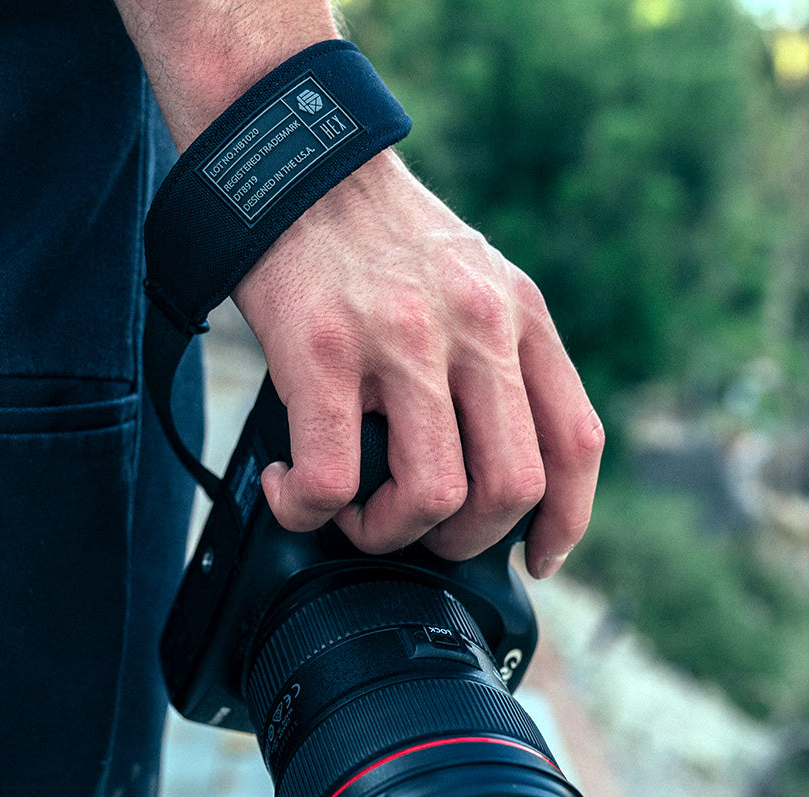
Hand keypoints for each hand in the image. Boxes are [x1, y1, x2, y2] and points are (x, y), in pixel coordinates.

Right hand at [232, 150, 603, 577]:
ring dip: (387, 533)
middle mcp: (476, 328)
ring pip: (433, 497)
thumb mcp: (470, 281)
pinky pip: (332, 479)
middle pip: (511, 488)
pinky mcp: (324, 352)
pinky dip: (307, 508)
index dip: (567, 521)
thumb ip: (493, 358)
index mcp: (519, 316)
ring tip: (350, 511)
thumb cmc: (376, 241)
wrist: (296, 168)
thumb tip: (480, 458)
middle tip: (417, 529)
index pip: (576, 441)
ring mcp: (402, 341)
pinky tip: (289, 487)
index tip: (539, 557)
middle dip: (464, 540)